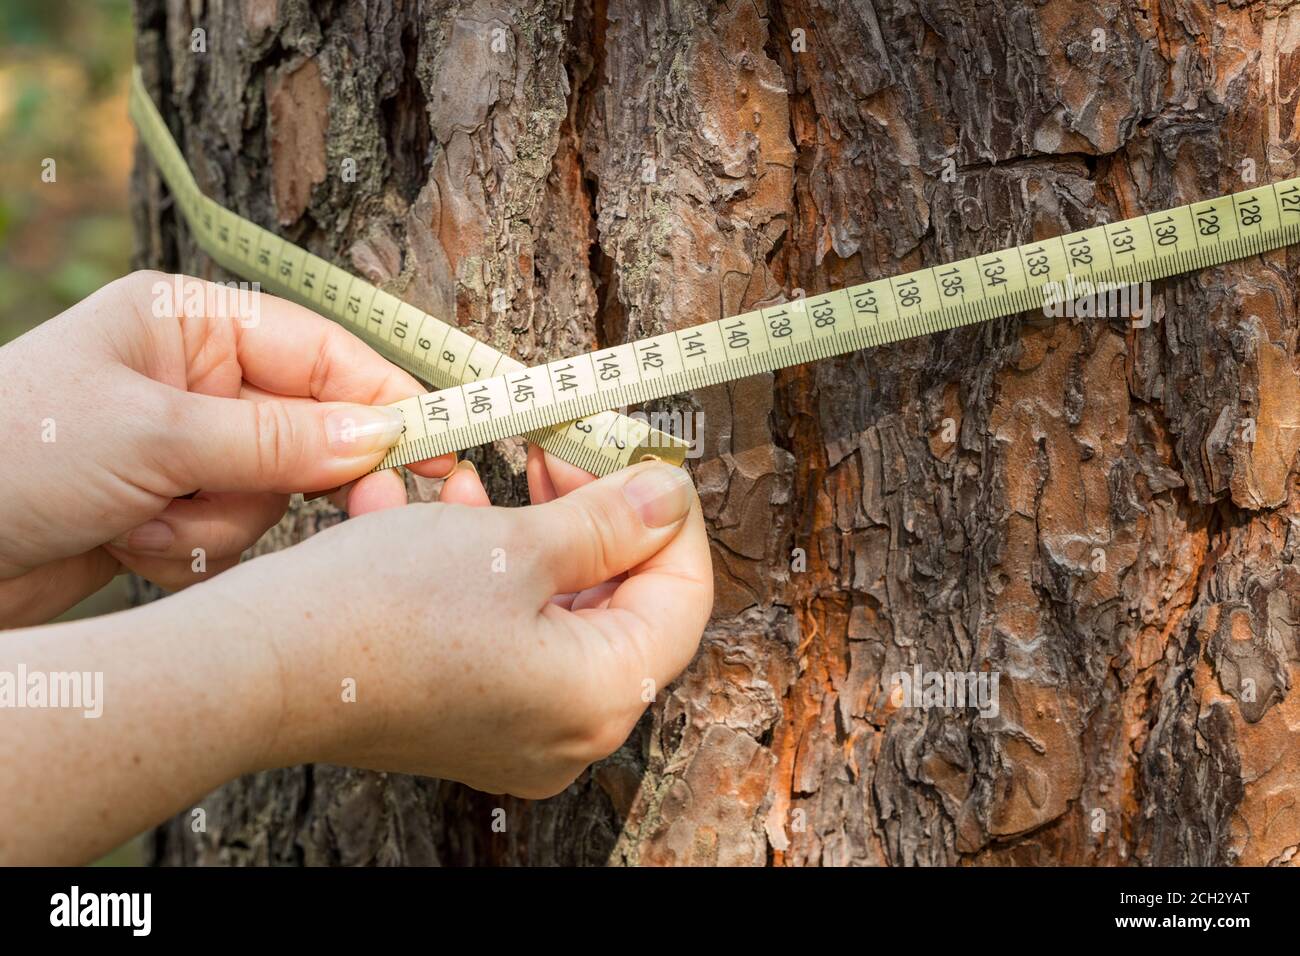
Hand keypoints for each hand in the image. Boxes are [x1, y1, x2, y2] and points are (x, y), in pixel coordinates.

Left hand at [0, 271, 451, 623]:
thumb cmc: (10, 452)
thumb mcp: (151, 434)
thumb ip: (276, 439)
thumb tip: (383, 436)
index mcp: (191, 324)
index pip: (322, 355)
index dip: (385, 400)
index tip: (439, 450)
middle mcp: (196, 380)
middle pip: (310, 430)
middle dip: (295, 476)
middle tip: (333, 514)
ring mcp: (185, 447)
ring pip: (274, 493)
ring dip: (222, 522)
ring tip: (148, 522)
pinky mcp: (171, 507)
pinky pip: (234, 533)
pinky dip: (192, 550)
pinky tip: (130, 543)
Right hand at [208, 459, 712, 798]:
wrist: (254, 669)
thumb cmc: (381, 610)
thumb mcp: (513, 542)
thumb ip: (608, 519)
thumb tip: (668, 495)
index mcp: (603, 695)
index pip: (683, 596)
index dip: (669, 517)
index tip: (638, 458)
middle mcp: (569, 730)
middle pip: (618, 602)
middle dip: (589, 515)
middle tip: (561, 450)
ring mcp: (515, 730)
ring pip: (552, 609)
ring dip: (526, 531)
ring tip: (480, 475)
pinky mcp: (465, 714)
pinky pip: (501, 630)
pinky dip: (482, 569)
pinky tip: (437, 510)